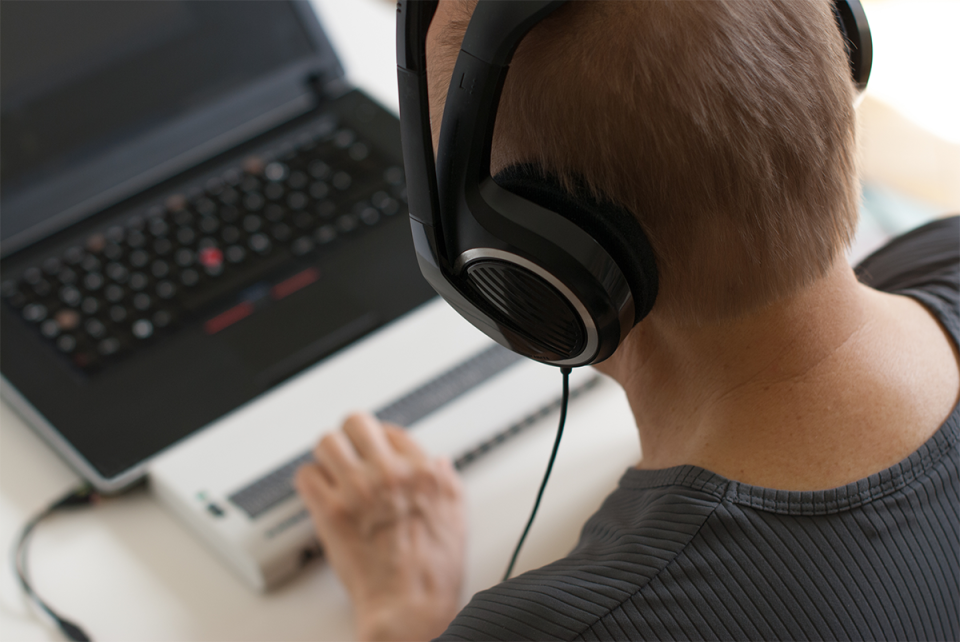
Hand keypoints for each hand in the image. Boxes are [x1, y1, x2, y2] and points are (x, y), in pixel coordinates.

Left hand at [294, 413, 465, 641]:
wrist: (409, 606)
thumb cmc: (433, 571)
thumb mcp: (457, 516)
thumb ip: (446, 482)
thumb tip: (439, 464)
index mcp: (422, 473)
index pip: (393, 431)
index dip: (381, 441)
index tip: (375, 450)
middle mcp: (389, 474)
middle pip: (357, 424)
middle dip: (351, 437)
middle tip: (348, 451)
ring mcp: (357, 490)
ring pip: (326, 443)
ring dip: (327, 455)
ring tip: (330, 469)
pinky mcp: (331, 511)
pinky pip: (306, 476)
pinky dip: (310, 482)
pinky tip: (318, 492)